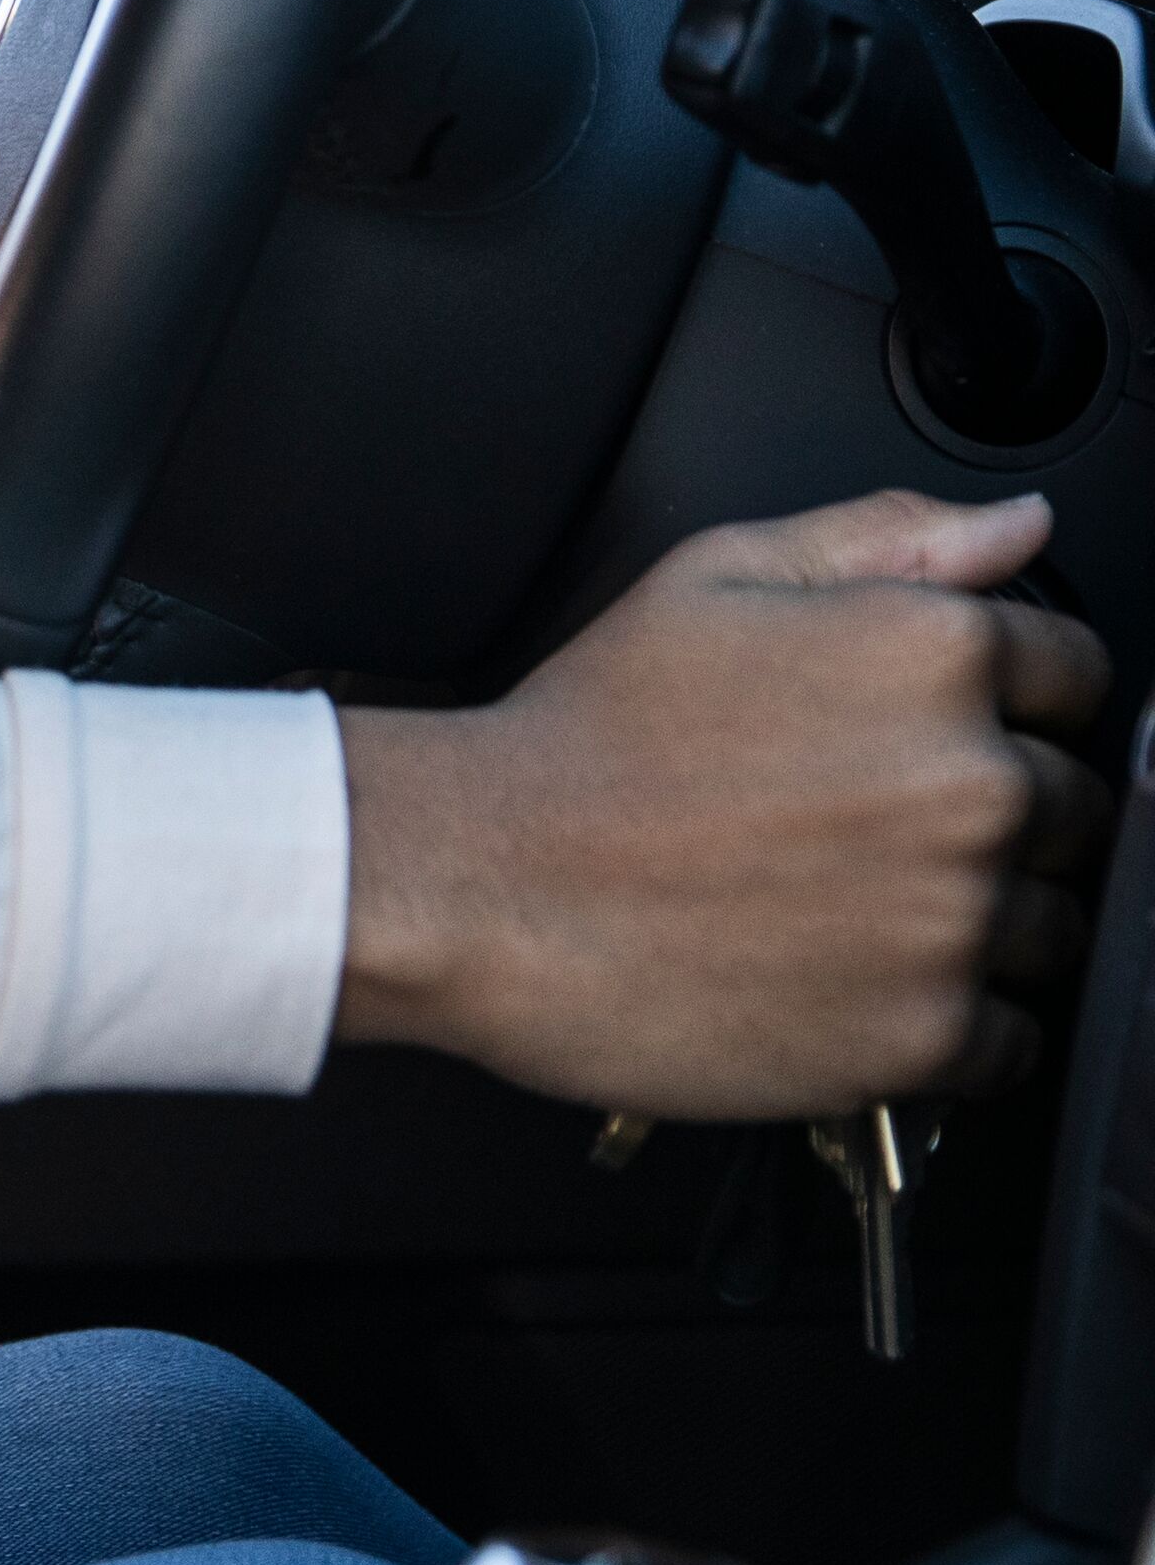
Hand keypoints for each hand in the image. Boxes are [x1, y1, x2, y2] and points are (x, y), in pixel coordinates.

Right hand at [335, 492, 1113, 1118]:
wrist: (483, 880)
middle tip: (869, 821)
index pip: (1079, 674)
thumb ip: (884, 535)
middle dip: (992, 811)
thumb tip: (1016, 526)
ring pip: (1053, 924)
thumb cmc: (587, 735)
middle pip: (1075, 806)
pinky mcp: (926, 1033)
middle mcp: (968, 784)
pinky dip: (954, 1022)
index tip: (938, 730)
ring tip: (853, 904)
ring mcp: (955, 917)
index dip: (1011, 698)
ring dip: (980, 919)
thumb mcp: (713, 575)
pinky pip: (1013, 1038)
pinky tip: (855, 977)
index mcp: (930, 655)